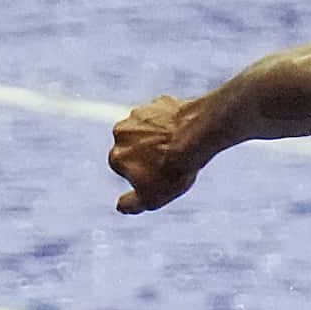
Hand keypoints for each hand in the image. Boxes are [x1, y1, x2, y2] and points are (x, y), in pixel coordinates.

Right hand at [109, 95, 206, 213]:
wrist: (194, 137)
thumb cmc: (172, 169)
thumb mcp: (152, 197)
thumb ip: (132, 204)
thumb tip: (121, 207)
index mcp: (115, 155)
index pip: (128, 169)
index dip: (147, 175)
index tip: (162, 175)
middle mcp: (120, 132)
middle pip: (137, 147)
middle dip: (151, 154)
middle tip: (173, 161)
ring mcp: (139, 114)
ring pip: (151, 130)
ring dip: (161, 138)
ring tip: (181, 147)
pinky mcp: (159, 102)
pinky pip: (166, 116)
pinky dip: (174, 123)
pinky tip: (187, 132)